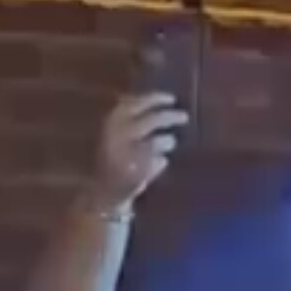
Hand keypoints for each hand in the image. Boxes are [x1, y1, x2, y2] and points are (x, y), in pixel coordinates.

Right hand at [90, 92, 186, 208]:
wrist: (105, 192)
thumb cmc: (117, 159)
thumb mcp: (119, 133)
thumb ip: (136, 117)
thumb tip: (161, 102)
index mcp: (111, 122)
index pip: (135, 103)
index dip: (155, 98)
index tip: (172, 99)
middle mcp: (117, 135)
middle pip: (151, 120)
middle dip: (169, 117)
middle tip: (184, 117)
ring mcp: (126, 154)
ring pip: (157, 141)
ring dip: (167, 141)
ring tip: (170, 143)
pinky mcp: (136, 173)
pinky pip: (159, 161)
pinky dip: (162, 161)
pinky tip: (161, 162)